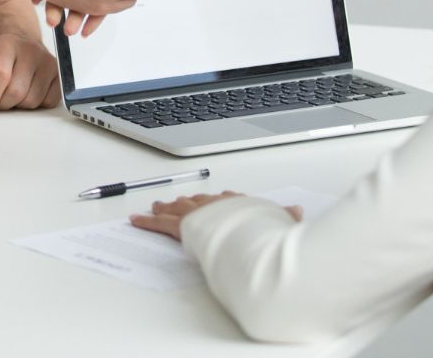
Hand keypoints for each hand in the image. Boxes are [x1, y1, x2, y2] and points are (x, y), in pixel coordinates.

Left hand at [0, 32, 60, 111]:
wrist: (18, 50)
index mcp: (6, 44)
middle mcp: (30, 49)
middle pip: (15, 91)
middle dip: (2, 103)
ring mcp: (48, 61)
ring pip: (32, 100)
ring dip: (18, 105)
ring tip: (11, 94)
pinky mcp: (59, 74)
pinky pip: (48, 101)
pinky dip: (35, 105)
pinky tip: (27, 93)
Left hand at [130, 192, 302, 240]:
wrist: (250, 231)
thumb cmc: (267, 230)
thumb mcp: (281, 222)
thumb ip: (285, 217)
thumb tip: (296, 210)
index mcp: (239, 204)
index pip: (226, 200)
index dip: (218, 201)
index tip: (216, 201)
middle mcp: (217, 204)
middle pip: (200, 201)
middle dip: (189, 201)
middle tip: (179, 201)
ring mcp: (198, 213)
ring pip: (178, 208)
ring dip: (167, 207)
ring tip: (157, 206)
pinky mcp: (183, 225)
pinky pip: (160, 223)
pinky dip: (147, 221)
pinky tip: (136, 219)